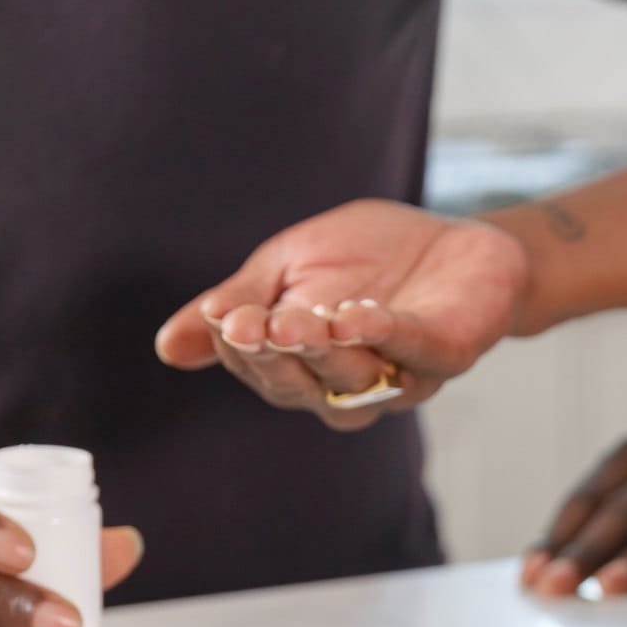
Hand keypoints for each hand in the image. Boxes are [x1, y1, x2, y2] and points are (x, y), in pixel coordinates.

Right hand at [152, 199, 528, 430]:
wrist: (459, 239)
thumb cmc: (370, 258)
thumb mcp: (289, 267)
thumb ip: (239, 302)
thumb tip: (168, 347)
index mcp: (305, 366)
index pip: (262, 369)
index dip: (241, 349)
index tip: (222, 320)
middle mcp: (350, 383)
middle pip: (303, 387)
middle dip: (274, 357)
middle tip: (248, 328)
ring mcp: (401, 372)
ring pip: (354, 376)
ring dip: (321, 349)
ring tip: (294, 321)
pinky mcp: (448, 352)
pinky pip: (412, 349)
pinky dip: (383, 333)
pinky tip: (354, 316)